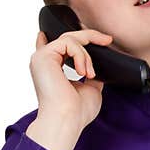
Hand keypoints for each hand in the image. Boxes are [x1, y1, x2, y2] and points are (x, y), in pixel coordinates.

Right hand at [26, 29, 112, 149]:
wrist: (67, 120)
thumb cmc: (76, 112)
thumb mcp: (90, 89)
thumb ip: (89, 75)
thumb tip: (96, 68)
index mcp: (51, 69)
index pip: (53, 46)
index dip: (63, 37)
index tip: (78, 29)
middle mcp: (44, 62)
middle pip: (68, 38)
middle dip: (90, 36)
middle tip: (107, 41)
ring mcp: (42, 58)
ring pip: (70, 39)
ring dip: (86, 55)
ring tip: (89, 74)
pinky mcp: (43, 55)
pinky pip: (68, 43)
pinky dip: (81, 55)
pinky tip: (83, 72)